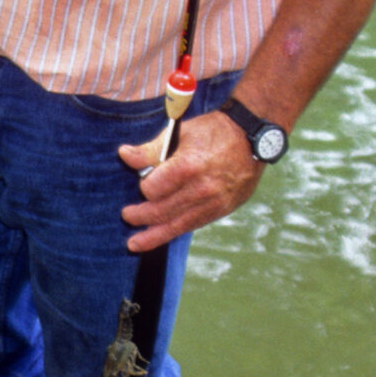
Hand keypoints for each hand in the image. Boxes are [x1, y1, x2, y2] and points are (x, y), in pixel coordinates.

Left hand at [117, 111, 260, 251]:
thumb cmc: (213, 132)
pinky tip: (161, 236)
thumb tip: (124, 155)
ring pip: (177, 225)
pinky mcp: (222, 210)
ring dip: (153, 236)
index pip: (154, 189)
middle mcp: (202, 190)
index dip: (144, 187)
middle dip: (141, 216)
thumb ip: (150, 149)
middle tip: (127, 216)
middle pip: (162, 211)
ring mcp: (214, 203)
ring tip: (134, 244)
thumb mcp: (180, 132)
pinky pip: (193, 225)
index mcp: (188, 167)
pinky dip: (175, 231)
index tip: (143, 181)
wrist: (251, 139)